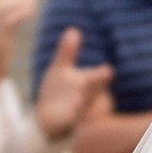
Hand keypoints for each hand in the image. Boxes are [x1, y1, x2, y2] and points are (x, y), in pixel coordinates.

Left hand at [34, 23, 113, 141]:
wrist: (44, 119)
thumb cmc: (57, 93)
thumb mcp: (60, 70)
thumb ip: (67, 52)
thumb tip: (73, 30)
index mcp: (90, 82)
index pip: (101, 77)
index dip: (104, 74)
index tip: (106, 70)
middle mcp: (90, 96)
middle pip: (97, 90)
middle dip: (97, 84)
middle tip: (103, 75)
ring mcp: (82, 111)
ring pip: (89, 106)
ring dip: (87, 99)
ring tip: (81, 93)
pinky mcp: (72, 123)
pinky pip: (77, 120)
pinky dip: (77, 114)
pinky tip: (74, 106)